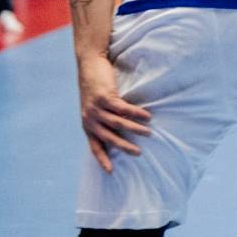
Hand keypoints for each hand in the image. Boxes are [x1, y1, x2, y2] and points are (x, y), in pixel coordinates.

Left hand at [77, 53, 150, 173]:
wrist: (89, 65)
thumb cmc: (95, 86)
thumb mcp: (94, 107)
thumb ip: (102, 120)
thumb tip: (119, 132)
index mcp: (87, 124)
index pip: (95, 146)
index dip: (102, 159)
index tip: (111, 171)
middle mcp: (90, 119)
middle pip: (109, 137)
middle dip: (124, 146)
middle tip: (138, 153)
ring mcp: (96, 108)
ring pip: (118, 123)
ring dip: (134, 128)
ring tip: (148, 132)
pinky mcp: (104, 97)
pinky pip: (123, 108)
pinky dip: (136, 113)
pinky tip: (147, 116)